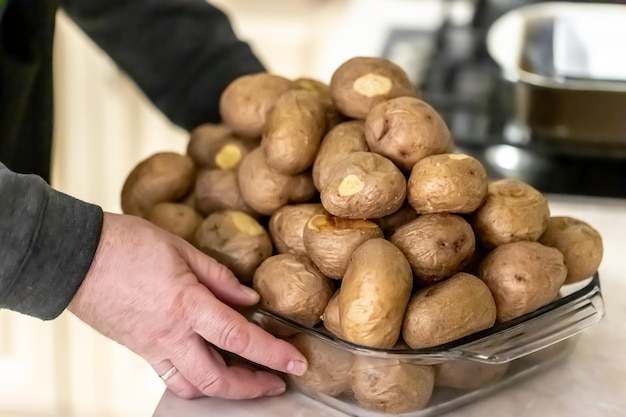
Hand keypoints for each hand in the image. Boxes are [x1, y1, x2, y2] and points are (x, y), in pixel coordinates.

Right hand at [68, 212, 306, 398]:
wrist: (73, 256)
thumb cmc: (125, 244)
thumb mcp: (181, 249)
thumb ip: (218, 277)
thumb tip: (247, 298)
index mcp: (187, 305)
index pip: (239, 338)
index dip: (273, 354)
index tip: (297, 362)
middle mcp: (171, 335)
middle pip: (217, 380)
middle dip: (253, 387)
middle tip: (277, 380)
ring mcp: (152, 347)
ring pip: (193, 387)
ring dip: (225, 390)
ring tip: (248, 379)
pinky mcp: (139, 348)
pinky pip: (171, 376)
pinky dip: (197, 379)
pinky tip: (210, 364)